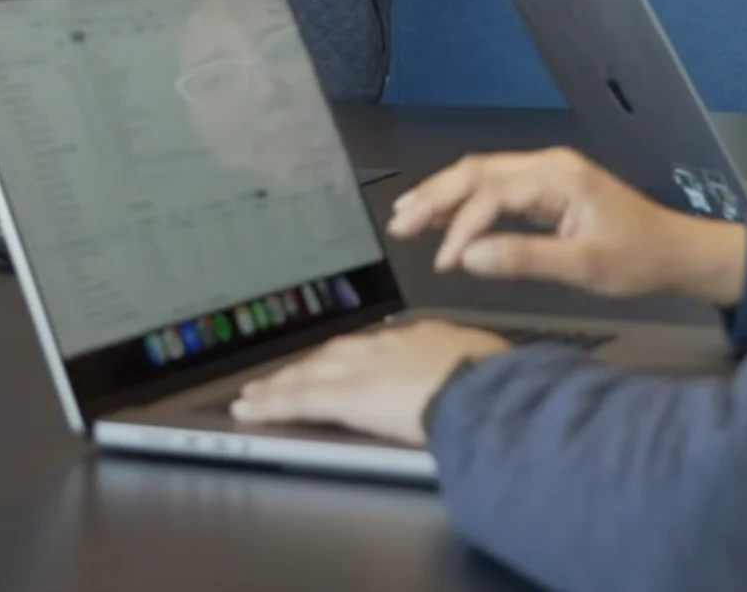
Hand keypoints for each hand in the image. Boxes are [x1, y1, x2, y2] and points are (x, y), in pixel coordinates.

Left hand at [230, 320, 508, 445]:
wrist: (483, 386)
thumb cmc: (496, 379)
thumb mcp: (486, 360)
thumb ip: (468, 362)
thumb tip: (480, 368)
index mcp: (421, 336)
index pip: (374, 346)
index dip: (349, 355)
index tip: (336, 362)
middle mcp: (386, 346)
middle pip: (334, 354)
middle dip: (306, 366)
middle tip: (281, 375)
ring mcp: (363, 368)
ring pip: (309, 374)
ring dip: (280, 384)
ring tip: (256, 395)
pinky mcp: (346, 396)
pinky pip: (299, 400)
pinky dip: (272, 403)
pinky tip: (251, 410)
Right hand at [390, 147, 746, 307]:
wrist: (677, 252)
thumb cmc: (641, 258)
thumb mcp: (584, 266)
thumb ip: (524, 259)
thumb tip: (470, 258)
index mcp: (559, 176)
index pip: (492, 195)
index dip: (461, 228)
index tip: (443, 262)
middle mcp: (550, 166)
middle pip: (478, 172)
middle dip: (436, 196)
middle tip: (399, 224)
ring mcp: (549, 175)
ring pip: (483, 176)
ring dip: (444, 195)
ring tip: (407, 216)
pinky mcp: (549, 190)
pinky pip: (497, 187)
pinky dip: (466, 201)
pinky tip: (445, 217)